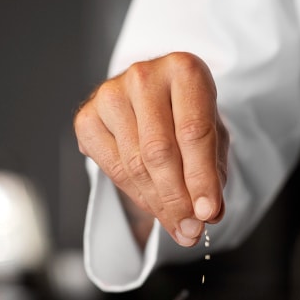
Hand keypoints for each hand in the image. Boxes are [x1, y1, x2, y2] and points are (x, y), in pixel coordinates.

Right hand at [73, 51, 227, 247]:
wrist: (153, 97)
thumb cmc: (186, 115)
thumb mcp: (212, 138)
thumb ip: (213, 173)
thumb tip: (207, 215)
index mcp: (183, 69)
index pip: (193, 132)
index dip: (201, 178)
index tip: (207, 214)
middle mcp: (143, 75)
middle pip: (159, 152)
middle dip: (177, 199)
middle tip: (190, 229)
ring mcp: (109, 94)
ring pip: (134, 164)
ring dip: (158, 203)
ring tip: (177, 223)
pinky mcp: (87, 117)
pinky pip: (112, 168)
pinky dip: (135, 194)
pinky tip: (152, 202)